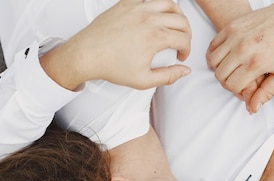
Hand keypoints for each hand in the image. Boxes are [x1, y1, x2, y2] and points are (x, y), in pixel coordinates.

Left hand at [42, 0, 191, 90]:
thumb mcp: (143, 80)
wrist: (87, 55)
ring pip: (169, 4)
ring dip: (176, 15)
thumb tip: (184, 70)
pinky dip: (156, 5)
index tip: (180, 55)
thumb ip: (168, 76)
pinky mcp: (126, 4)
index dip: (186, 49)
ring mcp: (137, 8)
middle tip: (180, 42)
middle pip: (181, 20)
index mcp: (155, 37)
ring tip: (173, 26)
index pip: (184, 38)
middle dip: (186, 33)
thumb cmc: (110, 66)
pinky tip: (155, 15)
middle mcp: (148, 19)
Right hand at [206, 0, 273, 112]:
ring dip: (220, 68)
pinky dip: (214, 55)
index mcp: (256, 62)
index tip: (243, 86)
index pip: (232, 85)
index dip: (236, 90)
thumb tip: (253, 108)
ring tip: (230, 69)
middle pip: (221, 75)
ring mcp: (235, 36)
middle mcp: (243, 49)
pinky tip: (224, 58)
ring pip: (214, 61)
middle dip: (227, 81)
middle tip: (236, 78)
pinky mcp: (231, 27)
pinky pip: (213, 46)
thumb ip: (267, 93)